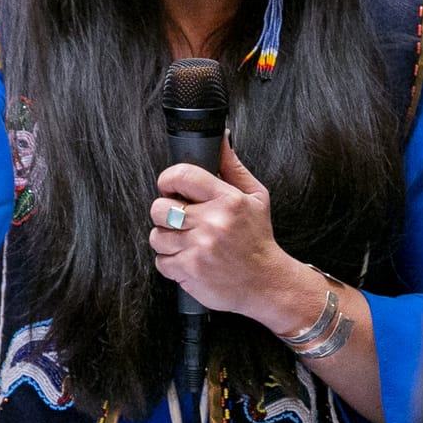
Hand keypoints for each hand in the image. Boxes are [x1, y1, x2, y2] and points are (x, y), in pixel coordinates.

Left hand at [146, 135, 314, 331]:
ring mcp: (199, 248)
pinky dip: (171, 262)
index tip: (171, 187)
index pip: (182, 175)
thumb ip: (232, 167)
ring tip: (188, 242)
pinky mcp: (189, 271)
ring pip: (156, 236)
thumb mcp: (255, 197)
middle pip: (159, 208)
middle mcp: (212, 223)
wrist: (266, 283)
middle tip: (182, 219)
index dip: (168, 179)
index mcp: (227, 200)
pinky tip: (190, 259)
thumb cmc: (257, 239)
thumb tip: (221, 139)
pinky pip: (161, 261)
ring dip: (168, 239)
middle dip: (166, 213)